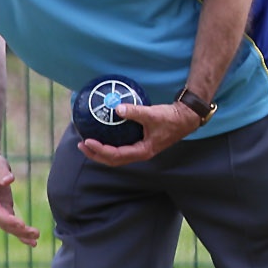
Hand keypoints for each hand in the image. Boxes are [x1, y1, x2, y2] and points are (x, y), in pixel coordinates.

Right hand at [0, 152, 39, 247]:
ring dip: (21, 235)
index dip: (8, 219)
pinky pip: (12, 225)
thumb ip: (1, 173)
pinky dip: (21, 233)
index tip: (21, 224)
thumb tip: (9, 181)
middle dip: (18, 230)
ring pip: (8, 227)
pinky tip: (32, 242)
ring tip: (35, 241)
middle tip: (35, 234)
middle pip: (3, 223)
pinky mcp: (4, 210)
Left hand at [79, 101, 200, 166]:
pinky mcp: (140, 143)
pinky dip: (109, 143)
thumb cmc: (171, 117)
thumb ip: (135, 112)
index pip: (116, 156)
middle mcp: (140, 153)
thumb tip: (116, 108)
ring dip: (101, 150)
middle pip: (113, 160)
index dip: (100, 150)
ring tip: (86, 142)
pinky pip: (120, 146)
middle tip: (81, 144)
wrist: (186, 117)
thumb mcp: (152, 114)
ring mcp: (140, 149)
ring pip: (116, 155)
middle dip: (95, 154)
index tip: (87, 141)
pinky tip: (102, 134)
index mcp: (142, 151)